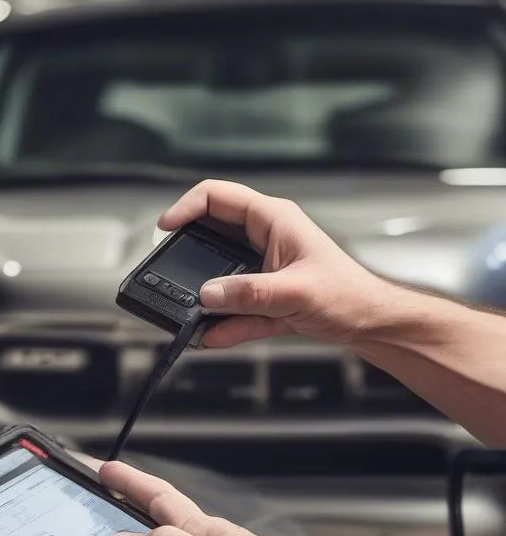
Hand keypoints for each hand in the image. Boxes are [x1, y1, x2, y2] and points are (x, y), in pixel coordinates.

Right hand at [161, 180, 393, 348]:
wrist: (370, 324)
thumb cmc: (349, 294)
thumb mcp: (295, 291)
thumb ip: (249, 294)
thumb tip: (207, 294)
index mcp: (274, 220)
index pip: (218, 197)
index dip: (186, 207)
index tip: (165, 228)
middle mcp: (265, 239)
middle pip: (211, 238)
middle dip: (190, 259)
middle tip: (172, 277)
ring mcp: (262, 269)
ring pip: (219, 280)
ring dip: (208, 302)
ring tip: (195, 320)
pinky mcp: (264, 298)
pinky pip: (233, 309)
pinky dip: (223, 325)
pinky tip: (213, 337)